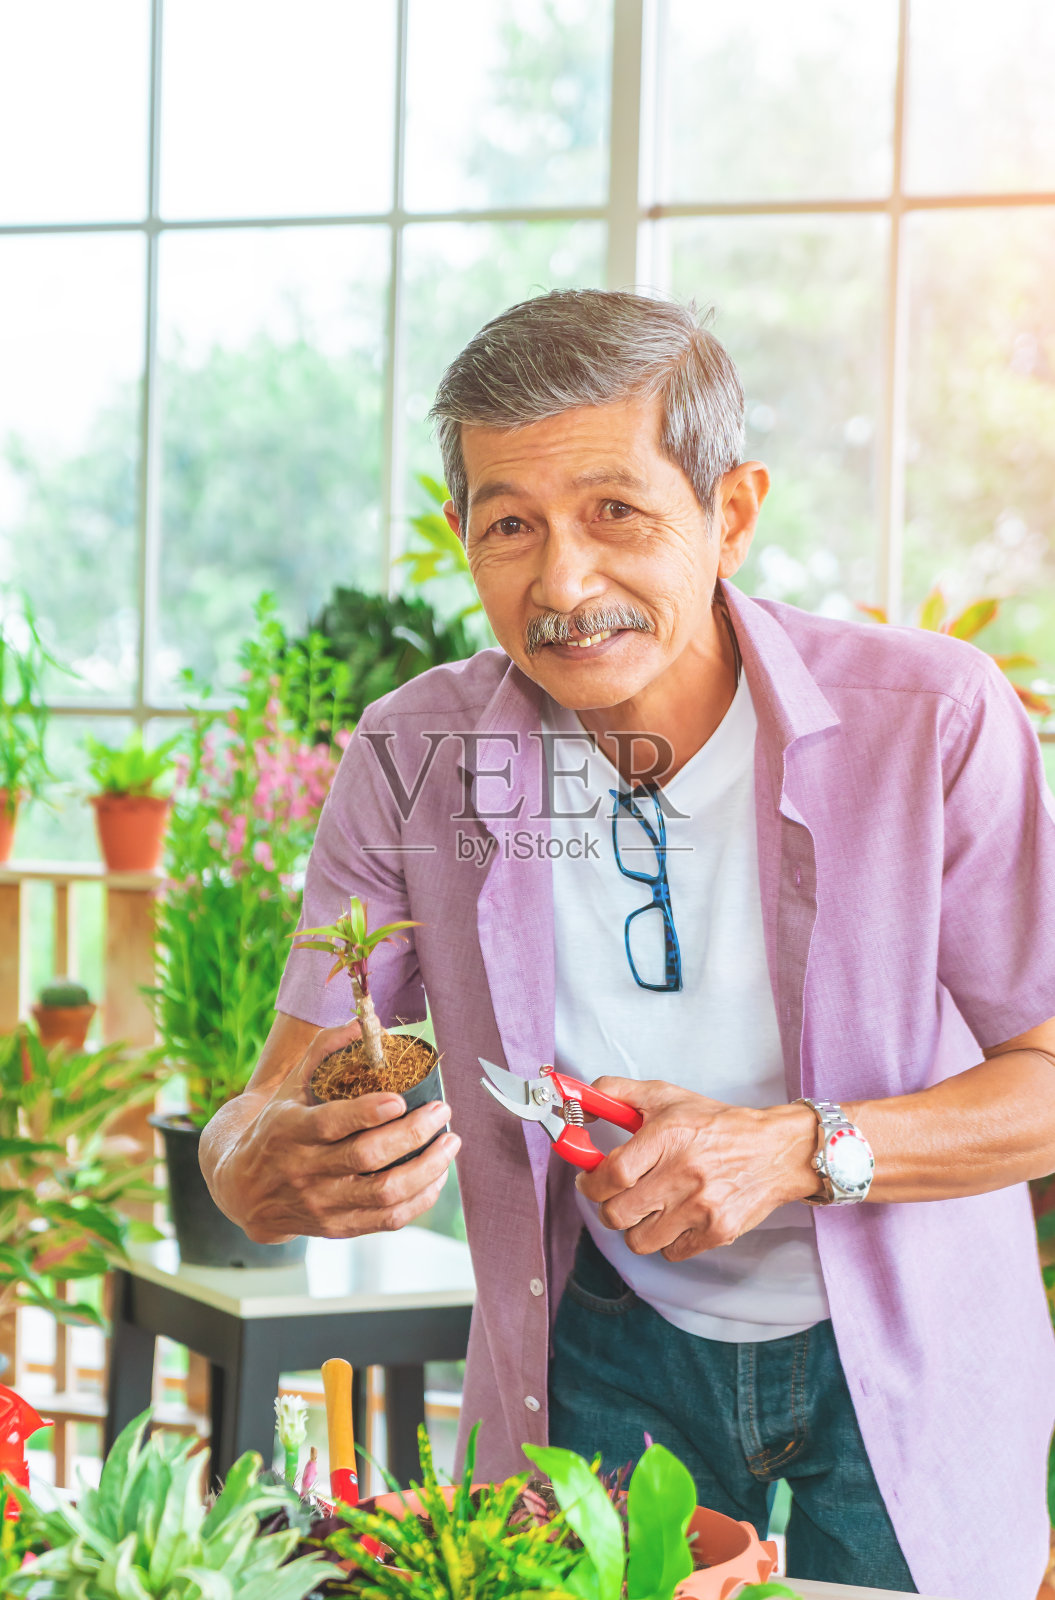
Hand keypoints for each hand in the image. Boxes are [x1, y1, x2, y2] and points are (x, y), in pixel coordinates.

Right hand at [211, 1020, 459, 1242]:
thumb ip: (323, 1051)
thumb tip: (363, 1024)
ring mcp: (321, 1203)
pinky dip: (420, 1198)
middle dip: (413, 1133)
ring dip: (426, 1168)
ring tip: (450, 1143)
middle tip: (442, 1111)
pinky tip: (436, 1175)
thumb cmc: (276, 1128)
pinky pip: (387, 1220)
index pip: (330, 1123)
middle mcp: (304, 1170)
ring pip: (383, 1193)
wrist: (244, 1191)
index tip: (401, 1100)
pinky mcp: (337, 1227)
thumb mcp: (289, 1086)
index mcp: (289, 1130)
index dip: (367, 1113)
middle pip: (366, 1157)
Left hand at [574, 1077, 818, 1261]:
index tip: (589, 1180)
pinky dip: (667, 1240)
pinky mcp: (718, 1232)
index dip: (590, 1183)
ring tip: (651, 1207)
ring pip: (638, 1240)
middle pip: (617, 1214)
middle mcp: (684, 1172)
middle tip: (619, 1195)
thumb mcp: (665, 1096)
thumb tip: (576, 1105)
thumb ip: (615, 1093)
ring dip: (638, 1226)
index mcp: (668, 1135)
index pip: (611, 1174)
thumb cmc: (716, 1124)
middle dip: (610, 1206)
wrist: (775, 1150)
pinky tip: (677, 1217)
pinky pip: (670, 1253)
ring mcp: (702, 1207)